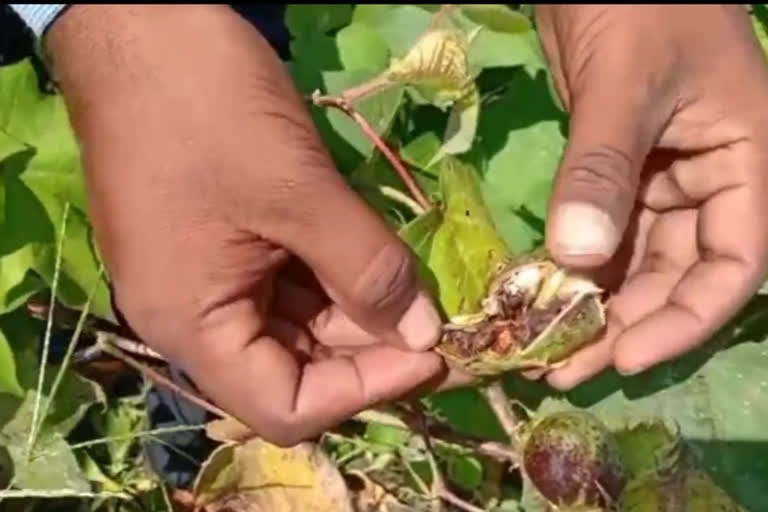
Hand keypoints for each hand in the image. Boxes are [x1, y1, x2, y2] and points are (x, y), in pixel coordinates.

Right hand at [47, 5, 444, 445]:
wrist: (138, 24)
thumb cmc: (207, 108)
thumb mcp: (298, 191)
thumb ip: (366, 270)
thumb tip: (424, 337)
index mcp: (193, 323)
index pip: (287, 406)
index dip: (365, 390)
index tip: (432, 354)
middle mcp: (195, 315)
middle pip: (295, 366)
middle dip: (371, 345)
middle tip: (440, 315)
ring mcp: (207, 275)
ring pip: (297, 321)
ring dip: (358, 306)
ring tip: (414, 280)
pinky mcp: (222, 239)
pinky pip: (286, 278)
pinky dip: (333, 272)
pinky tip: (372, 252)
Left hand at [534, 5, 767, 387]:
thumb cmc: (636, 2)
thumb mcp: (625, 82)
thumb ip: (603, 167)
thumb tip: (577, 256)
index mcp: (750, 164)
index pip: (734, 267)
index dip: (684, 320)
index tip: (625, 355)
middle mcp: (711, 183)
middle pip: (677, 275)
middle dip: (625, 324)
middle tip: (563, 364)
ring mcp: (661, 180)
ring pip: (634, 261)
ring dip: (595, 305)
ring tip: (546, 346)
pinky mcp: (615, 174)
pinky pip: (601, 232)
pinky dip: (575, 267)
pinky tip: (542, 297)